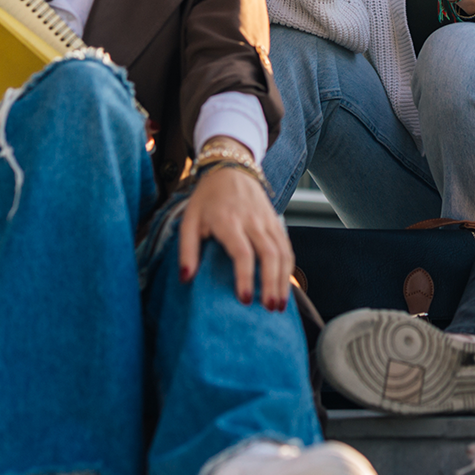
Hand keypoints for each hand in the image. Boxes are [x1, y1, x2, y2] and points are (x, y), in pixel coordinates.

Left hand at [177, 149, 291, 310]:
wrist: (231, 167)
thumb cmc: (207, 198)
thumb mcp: (189, 220)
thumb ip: (186, 250)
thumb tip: (186, 279)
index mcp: (228, 220)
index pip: (242, 252)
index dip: (245, 276)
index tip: (244, 299)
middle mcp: (252, 220)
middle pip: (269, 254)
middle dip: (271, 283)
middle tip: (269, 308)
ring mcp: (267, 220)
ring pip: (282, 252)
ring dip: (283, 279)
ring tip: (280, 304)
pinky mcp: (276, 221)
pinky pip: (287, 246)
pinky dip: (288, 268)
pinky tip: (285, 286)